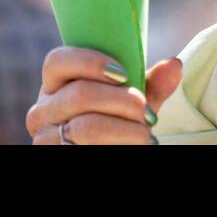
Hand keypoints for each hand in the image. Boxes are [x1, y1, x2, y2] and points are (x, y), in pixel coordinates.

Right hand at [27, 48, 183, 144]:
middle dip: (122, 101)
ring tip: (146, 134)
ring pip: (85, 127)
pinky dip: (117, 146)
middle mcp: (43, 110)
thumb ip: (152, 83)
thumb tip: (174, 65)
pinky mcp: (54, 156)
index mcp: (56, 84)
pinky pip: (86, 149)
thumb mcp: (132, 101)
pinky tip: (134, 146)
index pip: (57, 60)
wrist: (109, 151)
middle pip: (80, 94)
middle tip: (146, 111)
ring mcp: (45, 138)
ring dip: (125, 130)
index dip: (89, 62)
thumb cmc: (118, 122)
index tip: (124, 73)